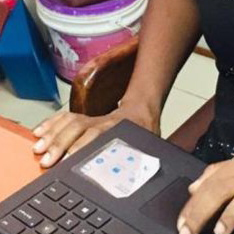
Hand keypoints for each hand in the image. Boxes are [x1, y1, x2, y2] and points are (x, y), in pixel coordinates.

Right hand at [32, 104, 159, 167]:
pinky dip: (50, 124)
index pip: (97, 136)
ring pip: (69, 122)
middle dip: (61, 144)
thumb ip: (136, 156)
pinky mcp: (83, 116)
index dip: (81, 147)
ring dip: (52, 135)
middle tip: (47, 161)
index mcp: (117, 129)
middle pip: (79, 128)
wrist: (140, 110)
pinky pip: (65, 117)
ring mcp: (91, 118)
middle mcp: (101, 122)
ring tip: (38, 149)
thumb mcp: (144, 144)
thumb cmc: (142, 132)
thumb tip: (133, 172)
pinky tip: (38, 133)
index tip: (68, 160)